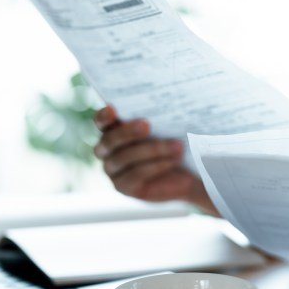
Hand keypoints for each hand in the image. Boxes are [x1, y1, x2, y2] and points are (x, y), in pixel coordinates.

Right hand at [93, 105, 210, 208]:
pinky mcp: (124, 187)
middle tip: (146, 124)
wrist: (187, 173)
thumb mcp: (167, 126)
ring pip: (124, 158)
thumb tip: (165, 102)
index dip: (103, 116)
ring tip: (176, 145)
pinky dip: (156, 166)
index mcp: (112, 129)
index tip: (113, 109)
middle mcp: (106, 151)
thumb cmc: (173, 141)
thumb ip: (158, 116)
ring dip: (151, 150)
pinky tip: (173, 160)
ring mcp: (113, 171)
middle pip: (108, 140)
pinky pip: (136, 175)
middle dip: (127, 132)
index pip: (100, 122)